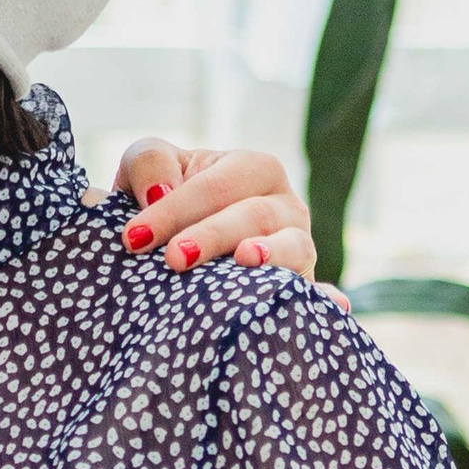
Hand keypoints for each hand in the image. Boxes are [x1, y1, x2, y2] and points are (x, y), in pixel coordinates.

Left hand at [111, 140, 316, 281]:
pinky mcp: (302, 286)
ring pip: (293, 248)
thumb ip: (149, 164)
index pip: (216, 186)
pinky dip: (326, 298)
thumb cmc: (164, 201)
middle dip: (213, 235)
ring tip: (245, 261)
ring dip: (271, 256)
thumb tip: (161, 192)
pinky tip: (334, 304)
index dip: (174, 210)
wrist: (176, 244)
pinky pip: (317, 293)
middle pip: (254, 215)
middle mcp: (284, 205)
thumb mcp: (150, 171)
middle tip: (174, 258)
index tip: (133, 239)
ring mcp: (299, 246)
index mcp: (252, 169)